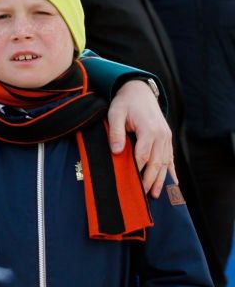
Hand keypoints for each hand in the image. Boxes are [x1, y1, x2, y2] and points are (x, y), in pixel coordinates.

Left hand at [108, 80, 174, 197]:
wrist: (139, 91)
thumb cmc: (125, 102)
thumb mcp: (115, 113)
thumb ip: (116, 132)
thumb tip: (117, 152)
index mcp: (149, 129)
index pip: (143, 155)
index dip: (137, 170)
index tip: (131, 183)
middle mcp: (162, 135)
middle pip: (156, 162)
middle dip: (150, 180)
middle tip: (143, 195)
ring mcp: (167, 137)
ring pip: (165, 162)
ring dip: (161, 179)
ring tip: (155, 195)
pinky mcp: (167, 138)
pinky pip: (171, 158)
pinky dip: (170, 171)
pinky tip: (172, 184)